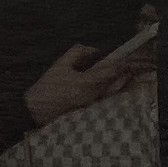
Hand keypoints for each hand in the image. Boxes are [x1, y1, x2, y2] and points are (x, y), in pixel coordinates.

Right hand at [27, 35, 153, 123]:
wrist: (34, 114)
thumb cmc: (46, 89)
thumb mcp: (60, 65)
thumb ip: (78, 53)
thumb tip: (95, 51)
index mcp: (86, 82)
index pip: (111, 71)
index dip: (121, 63)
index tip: (127, 58)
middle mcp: (93, 97)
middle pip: (117, 84)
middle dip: (125, 75)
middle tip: (132, 68)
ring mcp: (92, 108)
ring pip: (113, 95)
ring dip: (121, 86)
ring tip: (127, 79)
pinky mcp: (89, 115)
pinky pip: (105, 104)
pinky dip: (111, 96)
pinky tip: (114, 91)